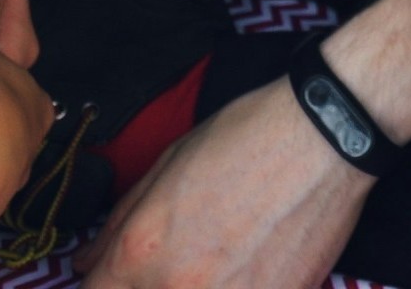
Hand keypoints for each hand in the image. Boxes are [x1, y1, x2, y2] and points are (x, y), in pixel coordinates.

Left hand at [80, 75, 371, 288]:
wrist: (323, 137)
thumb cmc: (245, 137)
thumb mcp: (168, 163)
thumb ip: (119, 223)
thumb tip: (87, 262)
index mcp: (142, 250)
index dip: (98, 286)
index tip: (113, 278)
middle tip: (168, 265)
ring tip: (215, 262)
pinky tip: (246, 269)